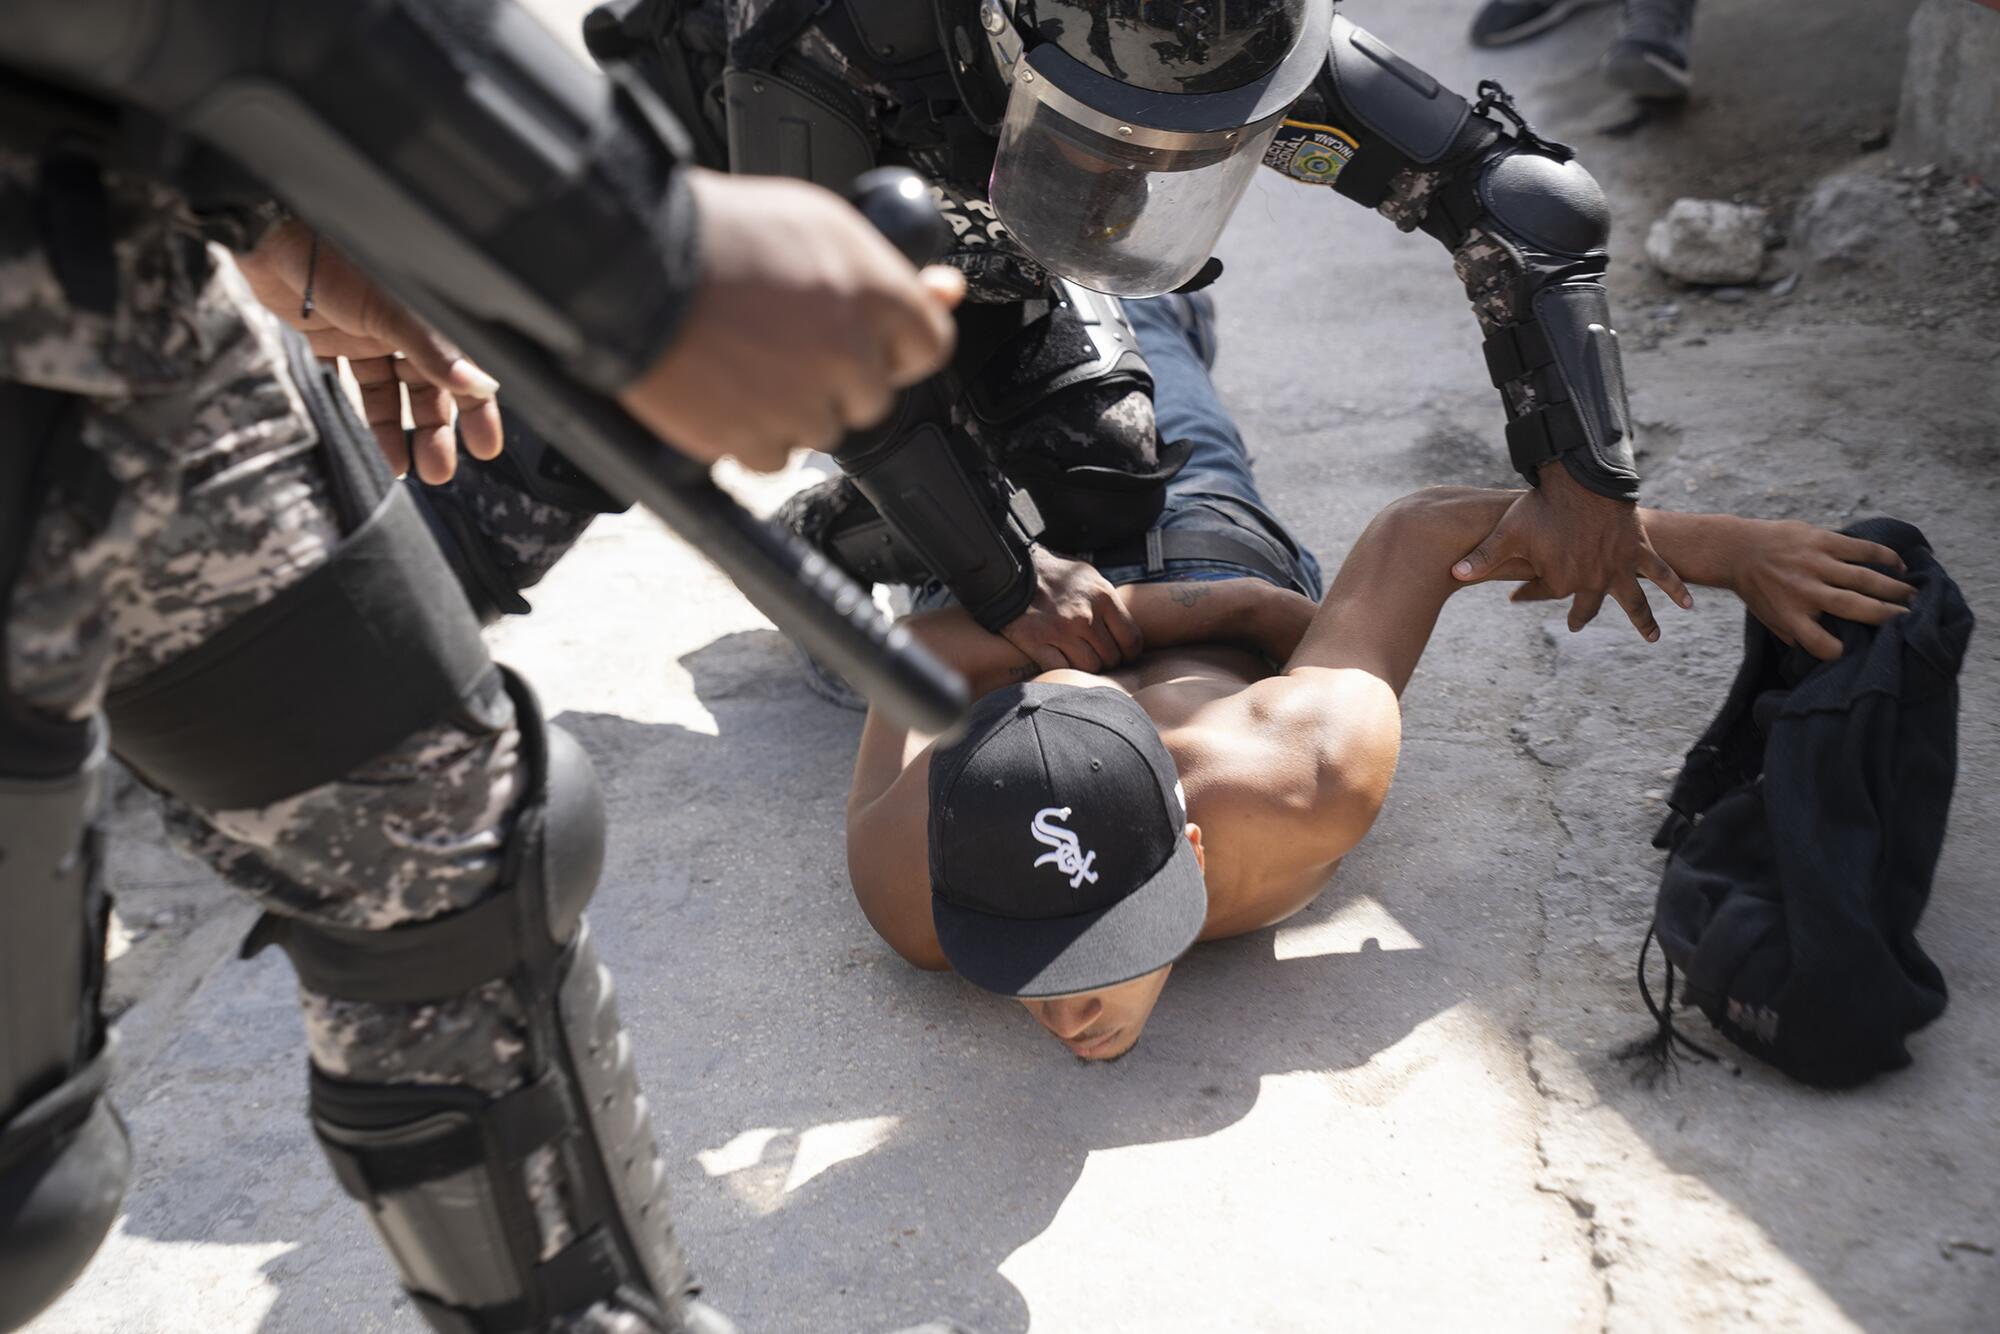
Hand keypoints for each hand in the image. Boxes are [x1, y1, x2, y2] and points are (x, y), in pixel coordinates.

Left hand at [236, 220, 502, 483]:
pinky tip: (365, 442)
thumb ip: (435, 350)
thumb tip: (480, 386)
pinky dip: (358, 413)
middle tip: (438, 471)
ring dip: (398, 431)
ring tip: (403, 469)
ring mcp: (364, 331)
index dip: (476, 410)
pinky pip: (348, 382)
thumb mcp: (393, 308)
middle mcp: (401, 325)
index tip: (483, 448)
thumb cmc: (335, 255)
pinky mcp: (328, 335)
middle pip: (427, 389)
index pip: (464, 370)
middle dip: (435, 431)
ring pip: (390, 392)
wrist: (266, 232)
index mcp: (427, 314)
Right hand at [618, 170, 965, 471]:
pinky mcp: (752, 439)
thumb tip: (946, 290)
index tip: (872, 340)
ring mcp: (800, 402)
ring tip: (747, 357)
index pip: (929, 345)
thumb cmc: (719, 234)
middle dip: (838, 376)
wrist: (633, 263)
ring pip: (823, 429)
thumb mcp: (816, 221)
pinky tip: (726, 386)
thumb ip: (885, 266)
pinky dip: (752, 432)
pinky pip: (773, 456)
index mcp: (870, 292)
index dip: (897, 344)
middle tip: (788, 342)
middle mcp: (845, 352)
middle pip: (872, 396)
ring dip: (793, 405)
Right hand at [1001, 548, 1143, 672]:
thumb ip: (1107, 601)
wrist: (1012, 572)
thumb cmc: (1052, 574)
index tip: (1124, 654)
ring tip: (1081, 658)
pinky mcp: (1038, 643)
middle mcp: (1084, 616)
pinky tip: (1063, 660)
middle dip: (1108, 660)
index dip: (1130, 652)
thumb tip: (1123, 625)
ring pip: (1090, 667)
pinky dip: (1065, 669)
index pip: (1131, 639)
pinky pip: (1062, 669)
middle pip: (1111, 657)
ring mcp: (1061, 632)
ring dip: (1087, 666)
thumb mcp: (1089, 577)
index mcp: (1102, 597)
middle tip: (1099, 655)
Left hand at [1451, 464, 1691, 640]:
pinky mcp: (1638, 549)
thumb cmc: (1541, 505)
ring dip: (1643, 619)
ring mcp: (1619, 568)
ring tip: (1653, 637)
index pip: (1542, 594)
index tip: (1516, 596)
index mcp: (1560, 581)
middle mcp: (1593, 581)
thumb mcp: (1508, 532)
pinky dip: (1675, 586)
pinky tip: (1688, 604)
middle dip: (1581, 616)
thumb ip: (1484, 557)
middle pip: (1587, 606)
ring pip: (1633, 600)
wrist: (1581, 479)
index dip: (1529, 592)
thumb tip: (1454, 574)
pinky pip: (1661, 572)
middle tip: (1576, 625)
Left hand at [1722, 519, 1912, 659]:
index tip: (1858, 654)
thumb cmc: (1758, 589)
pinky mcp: (1821, 540)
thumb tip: (1830, 651)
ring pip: (1864, 578)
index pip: (1821, 643)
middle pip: (1854, 608)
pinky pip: (1860, 548)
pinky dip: (1884, 556)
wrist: (1737, 549)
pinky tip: (1900, 565)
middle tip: (1911, 620)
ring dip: (1893, 587)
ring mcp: (1814, 563)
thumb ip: (1796, 634)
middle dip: (1886, 616)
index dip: (1840, 651)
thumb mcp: (1770, 618)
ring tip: (1914, 596)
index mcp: (1790, 615)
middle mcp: (1804, 591)